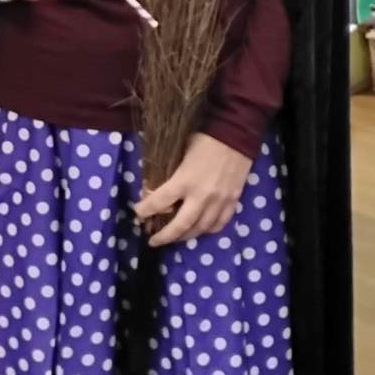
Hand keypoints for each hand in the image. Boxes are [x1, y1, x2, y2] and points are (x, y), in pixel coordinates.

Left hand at [135, 133, 251, 247]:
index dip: (145, 210)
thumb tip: (153, 188)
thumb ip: (169, 172)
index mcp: (184, 180)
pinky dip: (207, 230)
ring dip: (185, 236)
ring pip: (200, 229)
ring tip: (175, 238)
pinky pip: (219, 224)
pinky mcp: (233, 201)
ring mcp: (219, 201)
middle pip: (180, 225)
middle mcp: (201, 196)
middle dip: (164, 237)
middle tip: (153, 241)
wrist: (236, 133)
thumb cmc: (205, 138)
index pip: (159, 202)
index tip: (138, 213)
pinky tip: (199, 229)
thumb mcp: (180, 151)